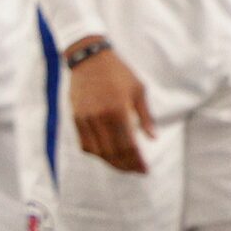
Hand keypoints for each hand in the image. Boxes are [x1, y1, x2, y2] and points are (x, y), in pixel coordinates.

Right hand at [69, 46, 155, 174]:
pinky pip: (85, 144)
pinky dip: (96, 154)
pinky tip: (106, 155)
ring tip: (123, 166)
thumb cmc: (118, 72)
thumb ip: (145, 116)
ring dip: (111, 162)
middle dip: (126, 165)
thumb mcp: (138, 90)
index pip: (129, 145)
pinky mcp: (77, 118)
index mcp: (118, 110)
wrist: (89, 59)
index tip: (145, 170)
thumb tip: (153, 138)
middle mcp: (101, 117)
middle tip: (136, 171)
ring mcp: (86, 119)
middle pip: (113, 152)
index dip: (137, 161)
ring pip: (98, 152)